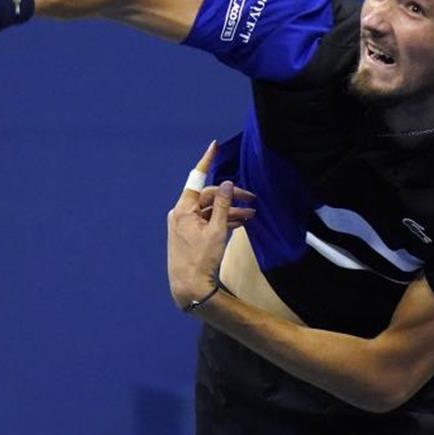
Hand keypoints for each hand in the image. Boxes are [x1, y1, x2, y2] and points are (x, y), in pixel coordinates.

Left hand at [166, 141, 255, 310]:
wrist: (189, 289)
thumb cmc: (200, 260)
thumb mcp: (216, 231)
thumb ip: (222, 206)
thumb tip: (225, 184)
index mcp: (183, 210)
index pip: (196, 179)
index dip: (207, 161)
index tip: (214, 146)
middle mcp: (181, 214)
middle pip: (208, 197)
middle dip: (230, 196)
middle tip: (252, 199)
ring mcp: (185, 226)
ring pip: (210, 211)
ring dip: (230, 211)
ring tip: (252, 214)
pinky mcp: (191, 236)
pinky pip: (208, 222)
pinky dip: (223, 221)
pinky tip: (241, 223)